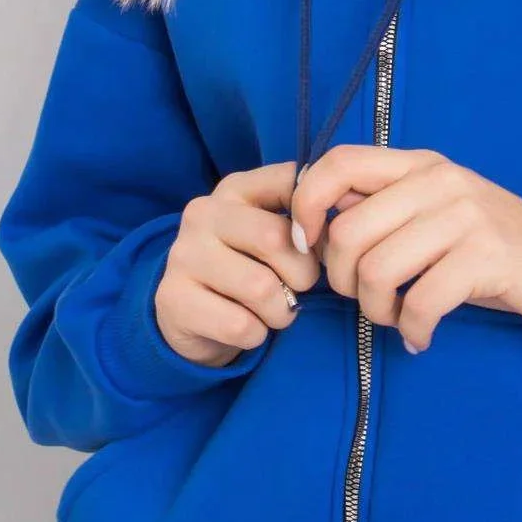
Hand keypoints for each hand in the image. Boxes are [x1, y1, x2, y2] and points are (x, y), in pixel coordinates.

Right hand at [154, 162, 321, 367]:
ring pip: (261, 288)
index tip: (318, 247)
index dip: (319, 223)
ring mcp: (183, 255)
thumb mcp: (274, 234)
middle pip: (275, 240)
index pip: (292, 187)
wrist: (192, 316)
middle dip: (302, 276)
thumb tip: (348, 206)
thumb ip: (305, 216)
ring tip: (271, 311)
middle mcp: (203, 213)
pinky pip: (241, 325)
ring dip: (280, 311)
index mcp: (235, 189)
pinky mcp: (174, 299)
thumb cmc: (249, 268)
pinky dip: (256, 335)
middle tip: (296, 289)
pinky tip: (245, 327)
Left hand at [289, 145, 521, 351]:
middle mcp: (440, 182)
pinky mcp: (487, 258)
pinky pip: (421, 301)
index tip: (309, 246)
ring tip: (399, 320)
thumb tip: (317, 230)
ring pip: (378, 269)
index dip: (306, 204)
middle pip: (348, 231)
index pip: (339, 163)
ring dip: (378, 311)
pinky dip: (414, 329)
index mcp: (421, 165)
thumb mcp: (437, 215)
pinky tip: (424, 336)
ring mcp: (466, 217)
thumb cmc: (493, 249)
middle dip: (344, 281)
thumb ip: (385, 212)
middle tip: (370, 301)